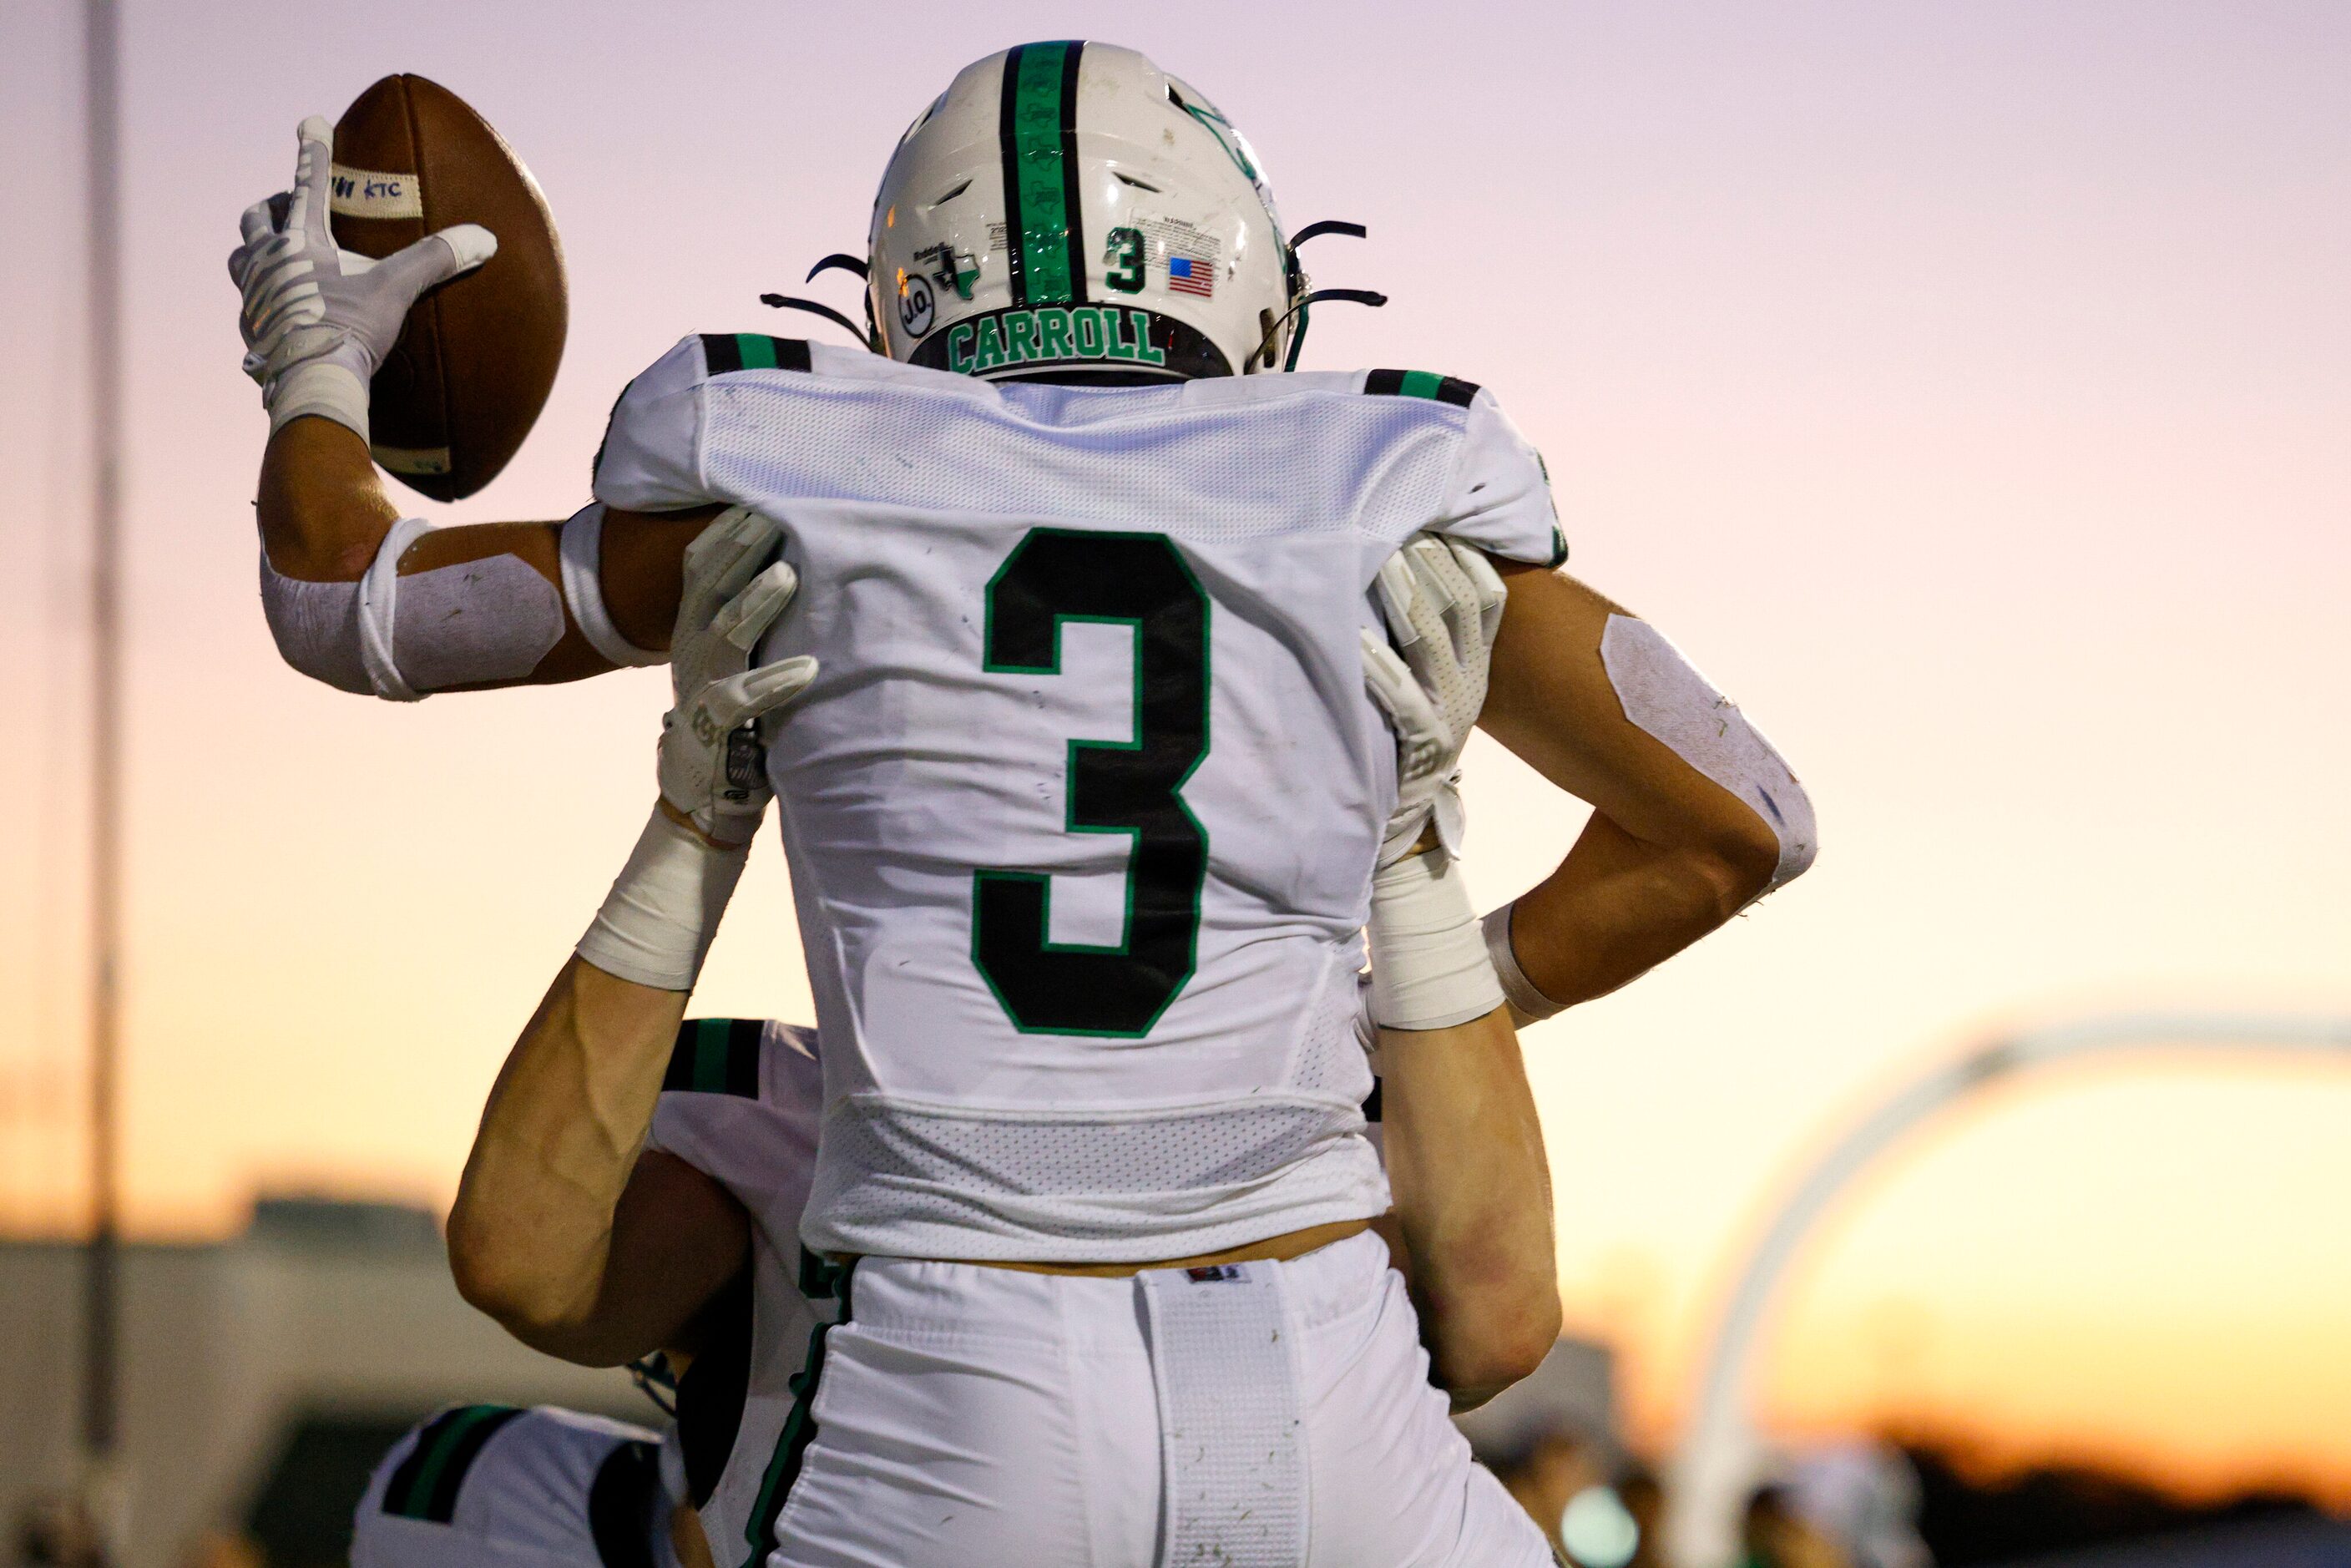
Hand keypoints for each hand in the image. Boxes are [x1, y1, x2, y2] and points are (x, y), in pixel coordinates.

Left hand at [228, 116, 495, 437]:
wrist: (312, 383)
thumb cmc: (349, 330)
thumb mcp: (395, 290)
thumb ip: (435, 259)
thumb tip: (483, 237)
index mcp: (300, 244)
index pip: (308, 185)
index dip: (313, 152)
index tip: (311, 122)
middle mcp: (268, 262)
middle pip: (256, 219)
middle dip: (270, 206)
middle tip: (285, 204)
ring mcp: (254, 297)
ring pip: (241, 260)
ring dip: (256, 251)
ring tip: (273, 256)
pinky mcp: (253, 331)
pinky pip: (252, 307)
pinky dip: (265, 301)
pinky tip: (282, 313)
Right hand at [658, 507, 818, 846]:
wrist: (704, 792)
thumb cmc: (733, 716)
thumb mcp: (732, 656)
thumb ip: (748, 615)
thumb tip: (791, 559)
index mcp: (692, 626)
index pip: (699, 566)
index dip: (724, 531)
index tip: (759, 497)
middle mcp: (690, 648)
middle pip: (709, 586)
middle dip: (741, 549)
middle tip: (776, 515)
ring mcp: (700, 686)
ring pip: (724, 633)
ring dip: (758, 603)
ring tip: (790, 576)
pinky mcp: (716, 726)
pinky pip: (743, 698)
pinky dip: (777, 680)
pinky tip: (810, 667)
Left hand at [1360, 534, 1506, 865]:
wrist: (1405, 833)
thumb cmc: (1403, 754)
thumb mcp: (1426, 697)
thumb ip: (1427, 653)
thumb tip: (1406, 592)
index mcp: (1477, 673)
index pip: (1488, 602)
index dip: (1466, 557)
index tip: (1440, 520)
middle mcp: (1472, 690)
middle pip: (1463, 609)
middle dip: (1435, 561)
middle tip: (1406, 521)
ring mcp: (1451, 717)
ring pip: (1434, 643)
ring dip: (1407, 597)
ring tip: (1384, 557)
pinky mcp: (1423, 745)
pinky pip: (1400, 696)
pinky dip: (1378, 664)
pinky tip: (1355, 637)